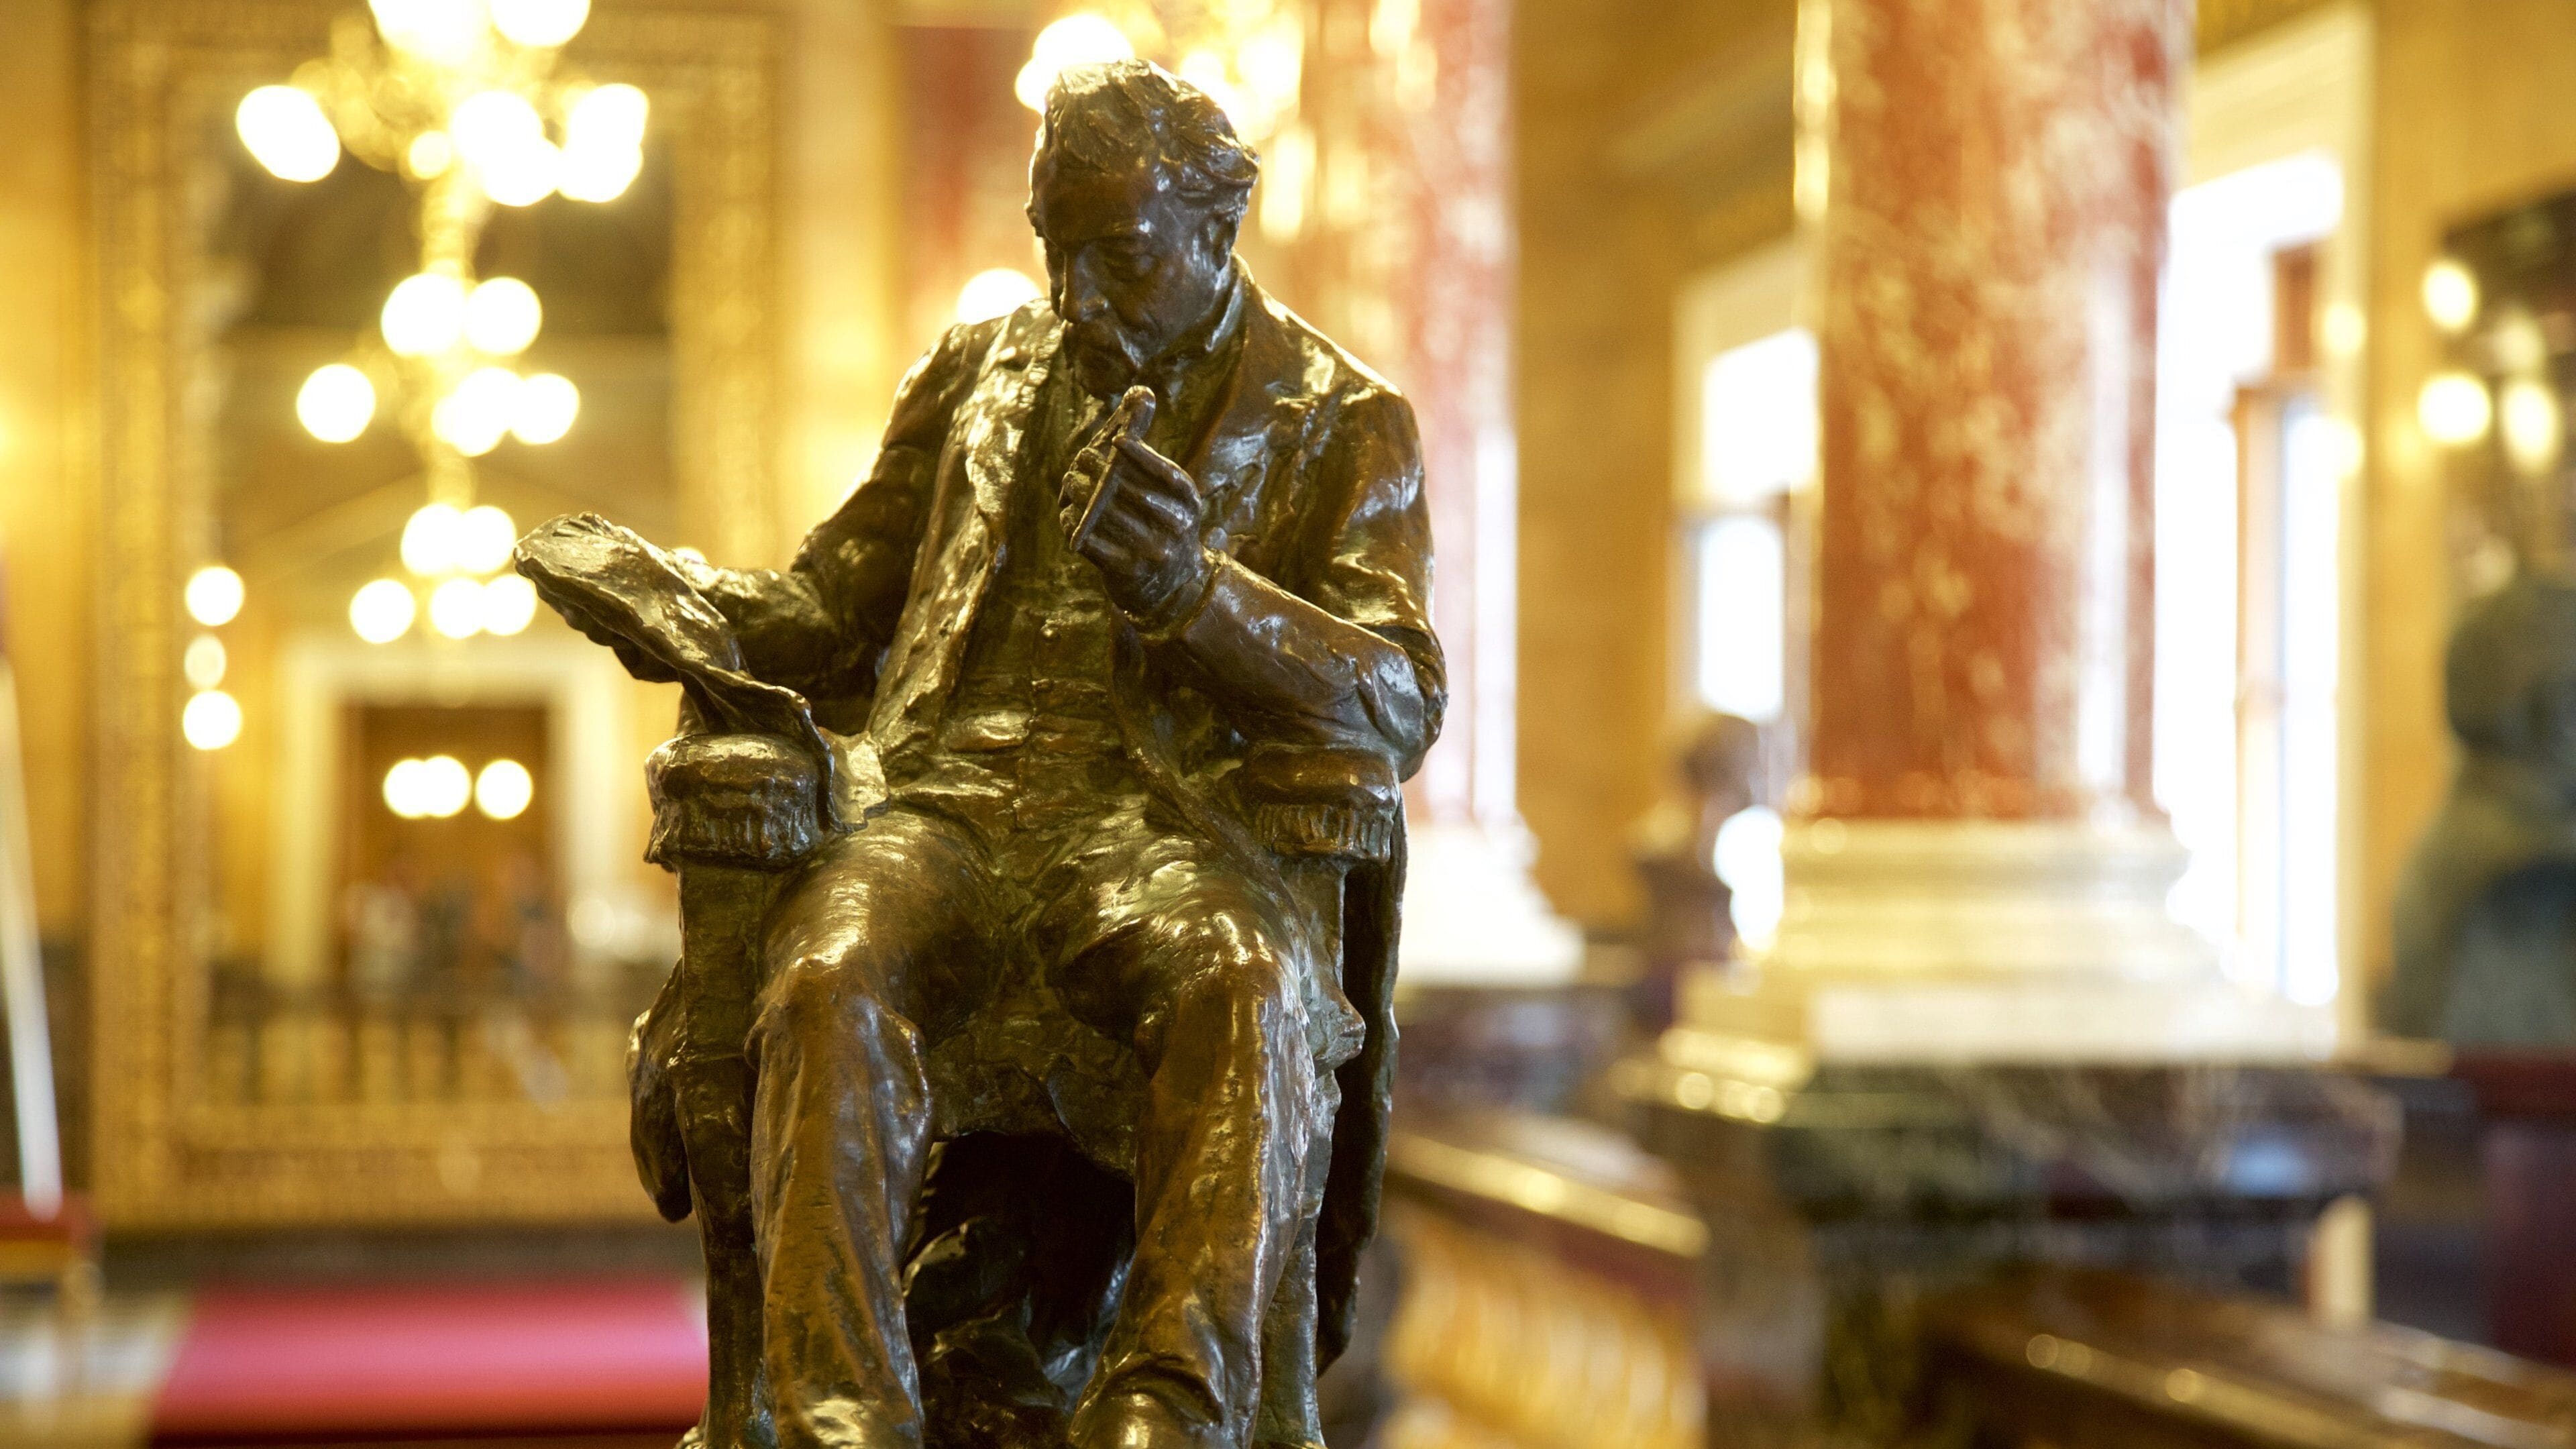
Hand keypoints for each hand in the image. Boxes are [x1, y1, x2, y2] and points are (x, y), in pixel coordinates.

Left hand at [1070, 433, 1213, 624]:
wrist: (1173, 586)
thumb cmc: (1162, 523)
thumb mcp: (1166, 489)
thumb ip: (1147, 446)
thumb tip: (1140, 393)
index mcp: (1190, 502)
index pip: (1168, 476)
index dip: (1142, 457)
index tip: (1117, 439)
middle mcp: (1178, 528)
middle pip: (1134, 494)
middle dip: (1102, 474)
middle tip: (1080, 459)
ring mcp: (1154, 552)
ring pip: (1111, 516)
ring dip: (1084, 497)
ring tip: (1070, 483)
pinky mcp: (1129, 572)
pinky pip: (1095, 544)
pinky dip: (1077, 527)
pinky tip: (1068, 514)